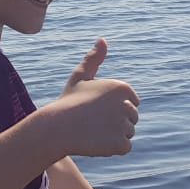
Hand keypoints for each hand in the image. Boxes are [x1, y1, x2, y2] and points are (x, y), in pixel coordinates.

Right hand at [52, 39, 138, 156]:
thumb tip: (103, 40)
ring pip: (128, 133)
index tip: (97, 109)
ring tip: (93, 131)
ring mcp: (124, 125)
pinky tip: (96, 142)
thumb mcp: (80, 77)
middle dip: (115, 122)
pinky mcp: (120, 143)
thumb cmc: (68, 101)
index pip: (132, 101)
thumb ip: (94, 59)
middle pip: (132, 118)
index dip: (114, 107)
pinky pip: (124, 147)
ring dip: (114, 135)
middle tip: (93, 122)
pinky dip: (112, 148)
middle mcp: (126, 104)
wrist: (56, 127)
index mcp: (122, 87)